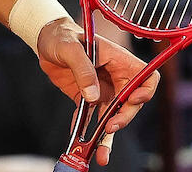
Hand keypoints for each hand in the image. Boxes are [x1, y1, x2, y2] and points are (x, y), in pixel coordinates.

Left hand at [36, 17, 158, 164]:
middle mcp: (115, 77)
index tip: (133, 100)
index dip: (145, 91)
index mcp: (119, 60)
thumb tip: (94, 97)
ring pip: (111, 116)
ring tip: (100, 155)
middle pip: (130, 103)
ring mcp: (102, 89)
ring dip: (106, 136)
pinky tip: (78, 139)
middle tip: (110, 128)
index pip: (147, 77)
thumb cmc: (61, 36)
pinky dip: (85, 130)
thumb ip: (83, 69)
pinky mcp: (87, 98)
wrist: (45, 40)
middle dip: (123, 118)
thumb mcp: (70, 48)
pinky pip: (90, 118)